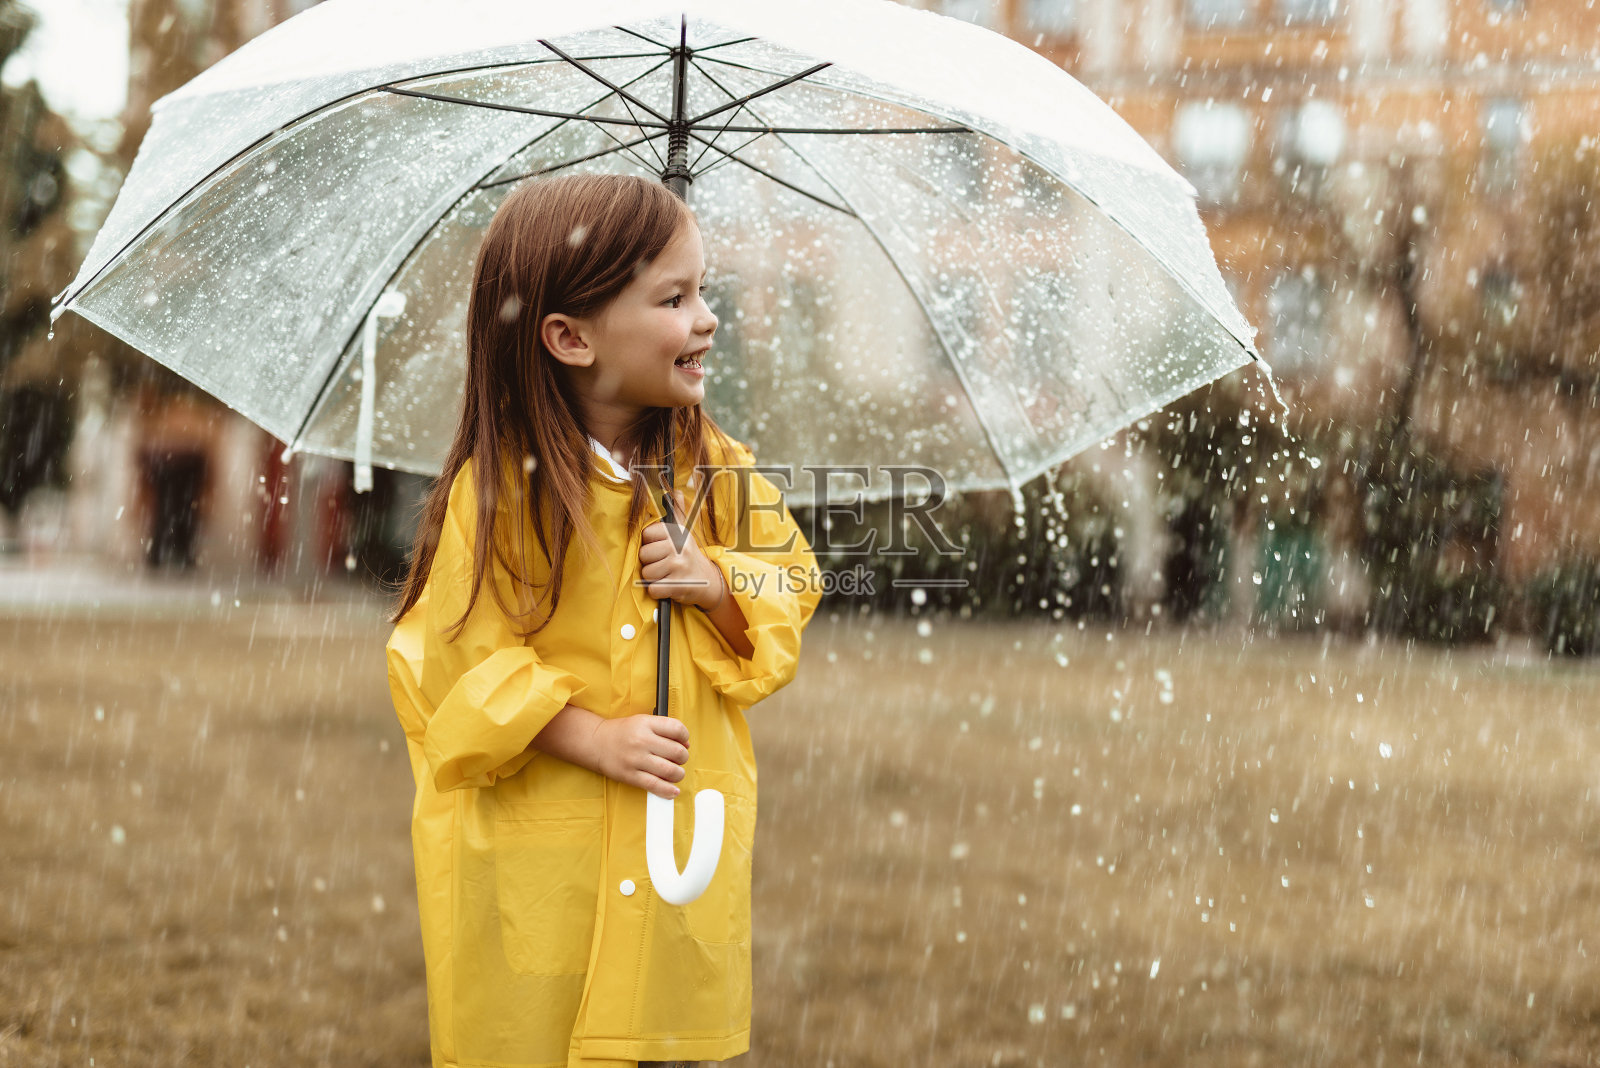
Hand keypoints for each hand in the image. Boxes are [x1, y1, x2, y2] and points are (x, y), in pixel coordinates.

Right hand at [591, 714, 689, 799]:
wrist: (595, 742)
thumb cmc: (622, 732)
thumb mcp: (642, 722)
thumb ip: (664, 730)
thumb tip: (685, 746)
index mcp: (646, 724)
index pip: (677, 729)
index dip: (685, 737)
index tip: (683, 742)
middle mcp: (642, 740)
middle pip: (677, 752)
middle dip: (683, 758)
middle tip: (678, 759)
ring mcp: (636, 759)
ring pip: (670, 771)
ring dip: (678, 774)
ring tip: (675, 773)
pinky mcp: (630, 775)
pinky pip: (654, 785)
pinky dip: (668, 790)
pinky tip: (673, 791)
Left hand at [640, 489, 726, 611]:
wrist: (710, 582)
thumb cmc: (690, 558)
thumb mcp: (685, 535)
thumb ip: (678, 514)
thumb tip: (675, 491)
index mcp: (677, 533)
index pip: (646, 534)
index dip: (650, 544)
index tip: (661, 549)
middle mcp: (679, 547)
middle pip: (644, 555)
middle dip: (650, 563)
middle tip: (665, 565)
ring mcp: (678, 566)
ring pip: (646, 573)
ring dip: (654, 578)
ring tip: (667, 576)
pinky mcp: (677, 585)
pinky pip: (653, 588)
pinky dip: (658, 591)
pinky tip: (668, 587)